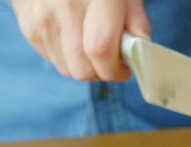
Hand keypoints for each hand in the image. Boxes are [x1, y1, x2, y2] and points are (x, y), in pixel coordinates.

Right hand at [11, 0, 149, 80]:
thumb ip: (136, 22)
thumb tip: (140, 52)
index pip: (101, 51)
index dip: (115, 70)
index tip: (125, 70)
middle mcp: (64, 7)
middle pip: (81, 68)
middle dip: (101, 72)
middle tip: (111, 62)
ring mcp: (41, 16)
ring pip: (66, 68)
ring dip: (84, 66)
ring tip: (93, 47)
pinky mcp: (27, 23)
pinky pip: (50, 57)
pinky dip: (66, 57)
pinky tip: (75, 39)